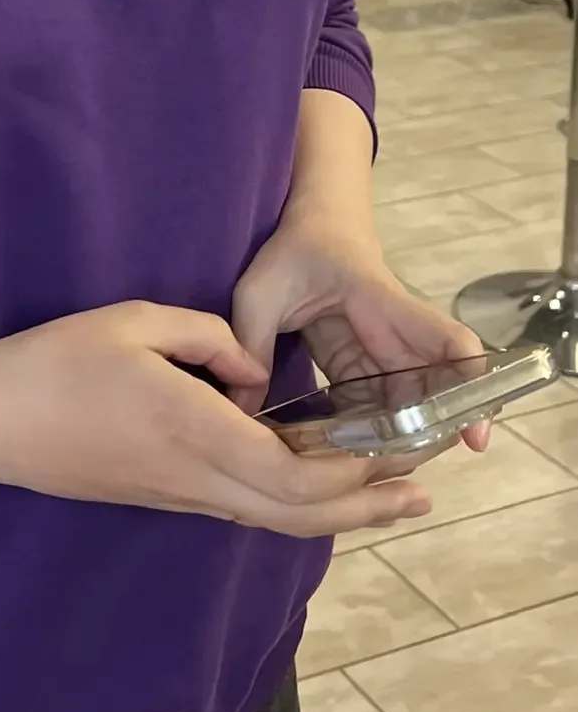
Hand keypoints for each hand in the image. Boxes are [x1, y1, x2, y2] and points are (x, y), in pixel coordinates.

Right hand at [0, 300, 433, 536]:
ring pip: (273, 520)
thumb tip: (254, 370)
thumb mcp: (136, 321)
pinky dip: (294, 505)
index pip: (293, 477)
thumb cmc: (57, 362)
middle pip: (298, 514)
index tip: (394, 450)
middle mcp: (195, 477)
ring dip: (338, 513)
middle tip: (420, 490)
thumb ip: (209, 336)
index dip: (352, 475)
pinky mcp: (164, 497)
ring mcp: (179, 495)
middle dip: (367, 505)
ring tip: (389, 498)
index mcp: (193, 430)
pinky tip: (313, 487)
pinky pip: (244, 510)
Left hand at [231, 214, 491, 452]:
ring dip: (401, 444)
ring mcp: (384, 356)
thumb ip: (251, 344)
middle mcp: (397, 338)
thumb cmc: (293, 251)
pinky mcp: (365, 369)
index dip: (472, 387)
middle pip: (436, 394)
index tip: (473, 435)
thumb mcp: (261, 291)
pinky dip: (372, 439)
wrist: (312, 226)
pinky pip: (381, 410)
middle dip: (429, 439)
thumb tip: (239, 411)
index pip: (450, 344)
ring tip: (368, 485)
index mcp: (384, 308)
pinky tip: (348, 469)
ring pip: (411, 409)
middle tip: (399, 478)